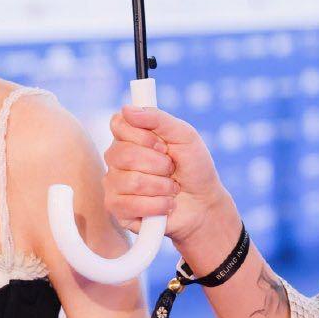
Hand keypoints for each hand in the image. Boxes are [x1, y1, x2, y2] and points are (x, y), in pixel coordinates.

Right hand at [104, 105, 226, 246]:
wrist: (204, 204)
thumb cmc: (193, 167)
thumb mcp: (184, 136)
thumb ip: (158, 119)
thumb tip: (127, 108)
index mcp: (129, 136)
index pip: (118, 124)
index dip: (143, 136)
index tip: (163, 145)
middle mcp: (117, 159)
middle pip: (123, 154)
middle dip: (159, 164)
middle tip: (171, 169)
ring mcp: (114, 184)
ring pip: (131, 182)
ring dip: (162, 187)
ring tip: (171, 189)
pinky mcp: (117, 209)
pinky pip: (130, 205)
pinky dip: (158, 205)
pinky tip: (165, 205)